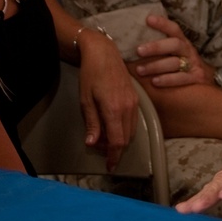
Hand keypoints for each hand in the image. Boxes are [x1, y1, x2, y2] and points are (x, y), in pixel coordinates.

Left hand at [77, 29, 139, 171]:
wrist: (104, 53)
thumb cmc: (91, 75)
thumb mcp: (85, 100)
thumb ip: (92, 123)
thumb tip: (93, 143)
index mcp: (114, 109)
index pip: (117, 141)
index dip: (114, 157)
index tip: (110, 166)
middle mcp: (128, 108)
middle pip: (126, 139)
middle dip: (114, 149)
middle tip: (99, 149)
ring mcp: (134, 103)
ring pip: (131, 131)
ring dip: (120, 139)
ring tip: (104, 137)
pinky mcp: (136, 99)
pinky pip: (133, 121)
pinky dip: (124, 129)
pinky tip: (112, 126)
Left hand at [134, 15, 211, 86]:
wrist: (203, 87)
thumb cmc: (178, 69)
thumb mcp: (171, 56)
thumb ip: (156, 50)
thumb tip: (130, 44)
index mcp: (182, 43)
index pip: (173, 29)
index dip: (162, 23)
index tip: (148, 19)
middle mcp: (188, 51)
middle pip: (174, 44)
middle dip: (156, 47)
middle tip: (138, 50)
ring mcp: (194, 65)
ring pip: (175, 63)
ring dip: (156, 66)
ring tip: (140, 70)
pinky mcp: (196, 79)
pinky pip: (181, 79)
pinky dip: (168, 79)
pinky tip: (155, 81)